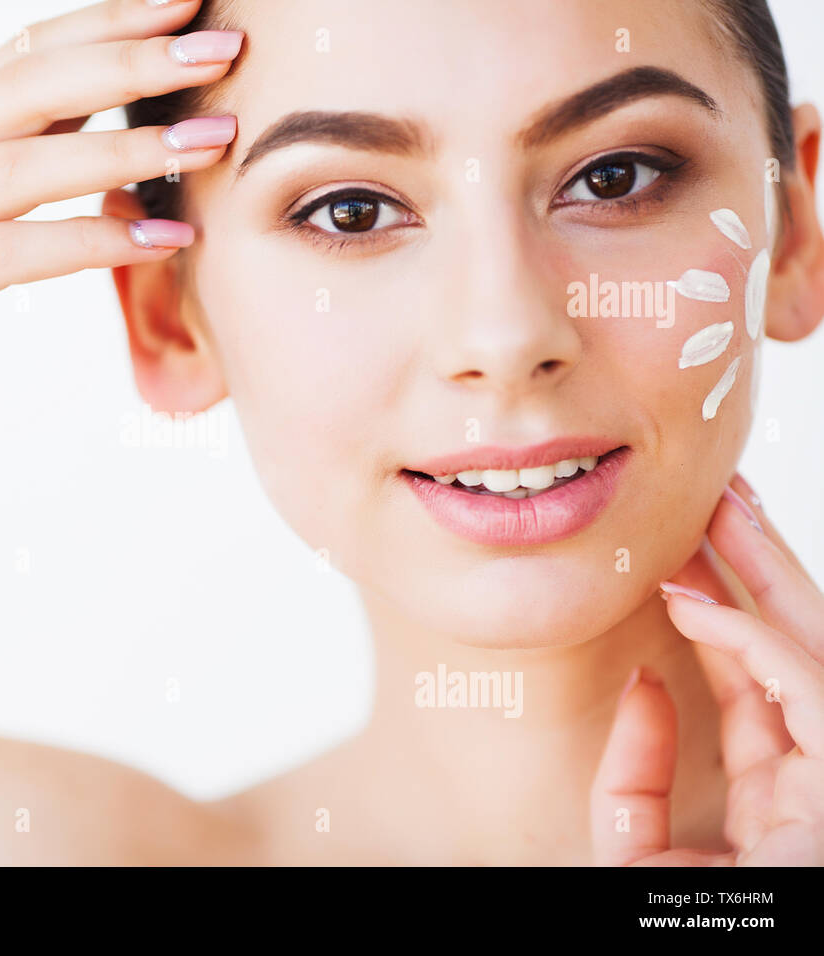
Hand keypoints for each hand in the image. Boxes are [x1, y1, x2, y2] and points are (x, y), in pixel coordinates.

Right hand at [0, 0, 239, 468]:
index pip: (25, 50)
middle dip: (131, 60)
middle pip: (29, 84)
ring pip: (22, 163)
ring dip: (123, 149)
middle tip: (221, 44)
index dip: (107, 19)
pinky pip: (9, 254)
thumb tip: (104, 125)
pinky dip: (87, 243)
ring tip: (212, 142)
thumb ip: (12, 159)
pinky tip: (157, 242)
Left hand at [591, 473, 823, 864]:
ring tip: (725, 509)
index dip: (723, 630)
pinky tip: (698, 603)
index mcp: (784, 807)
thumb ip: (633, 783)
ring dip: (774, 578)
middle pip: (798, 659)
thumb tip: (644, 683)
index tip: (677, 573)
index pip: (759, 701)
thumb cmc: (677, 925)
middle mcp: (822, 788)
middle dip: (761, 577)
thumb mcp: (635, 861)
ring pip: (818, 657)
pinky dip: (755, 644)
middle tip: (718, 505)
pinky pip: (813, 695)